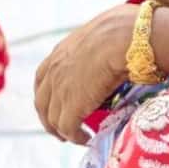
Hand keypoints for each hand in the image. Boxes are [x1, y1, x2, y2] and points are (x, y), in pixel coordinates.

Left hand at [33, 4, 132, 143]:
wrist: (126, 38)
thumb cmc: (125, 29)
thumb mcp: (102, 31)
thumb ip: (98, 42)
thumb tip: (116, 41)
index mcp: (60, 52)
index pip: (43, 78)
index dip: (48, 93)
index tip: (56, 102)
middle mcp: (54, 72)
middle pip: (42, 102)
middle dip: (49, 117)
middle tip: (61, 128)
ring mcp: (60, 90)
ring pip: (52, 119)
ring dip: (62, 130)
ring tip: (76, 137)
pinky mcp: (71, 107)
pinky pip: (67, 129)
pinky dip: (75, 137)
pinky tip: (85, 138)